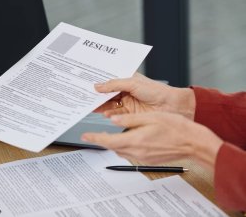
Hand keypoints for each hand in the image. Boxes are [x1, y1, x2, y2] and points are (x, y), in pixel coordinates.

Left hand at [82, 112, 222, 170]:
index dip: (94, 138)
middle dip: (103, 140)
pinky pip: (131, 154)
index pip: (108, 141)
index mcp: (135, 140)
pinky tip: (128, 138)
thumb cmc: (176, 128)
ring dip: (114, 143)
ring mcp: (143, 158)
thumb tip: (113, 120)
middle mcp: (137, 152)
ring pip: (121, 151)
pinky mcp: (149, 160)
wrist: (193, 143)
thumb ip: (129, 120)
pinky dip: (125, 146)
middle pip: (113, 147)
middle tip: (94, 134)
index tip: (85, 136)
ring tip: (108, 135)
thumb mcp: (150, 117)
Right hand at [94, 73, 195, 119]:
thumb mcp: (132, 83)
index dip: (99, 81)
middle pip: (107, 93)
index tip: (87, 83)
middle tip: (86, 96)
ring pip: (110, 104)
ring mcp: (127, 102)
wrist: (173, 106)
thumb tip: (98, 86)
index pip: (109, 80)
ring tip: (93, 106)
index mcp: (127, 80)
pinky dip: (110, 114)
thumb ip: (114, 85)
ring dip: (101, 106)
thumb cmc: (157, 91)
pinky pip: (116, 114)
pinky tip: (106, 114)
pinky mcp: (130, 114)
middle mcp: (126, 91)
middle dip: (97, 95)